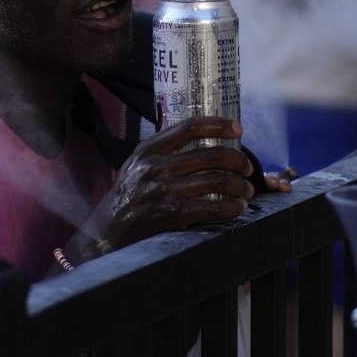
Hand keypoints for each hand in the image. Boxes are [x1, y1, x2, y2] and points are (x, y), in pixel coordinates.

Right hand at [77, 117, 261, 254]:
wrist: (108, 231)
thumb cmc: (129, 196)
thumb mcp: (138, 165)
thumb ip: (164, 152)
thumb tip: (204, 142)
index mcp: (149, 149)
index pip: (189, 127)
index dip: (218, 125)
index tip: (238, 129)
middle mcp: (155, 166)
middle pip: (210, 155)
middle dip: (238, 161)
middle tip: (247, 168)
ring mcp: (163, 191)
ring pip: (216, 181)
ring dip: (239, 186)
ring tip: (246, 190)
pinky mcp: (170, 215)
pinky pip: (211, 208)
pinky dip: (231, 207)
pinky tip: (238, 207)